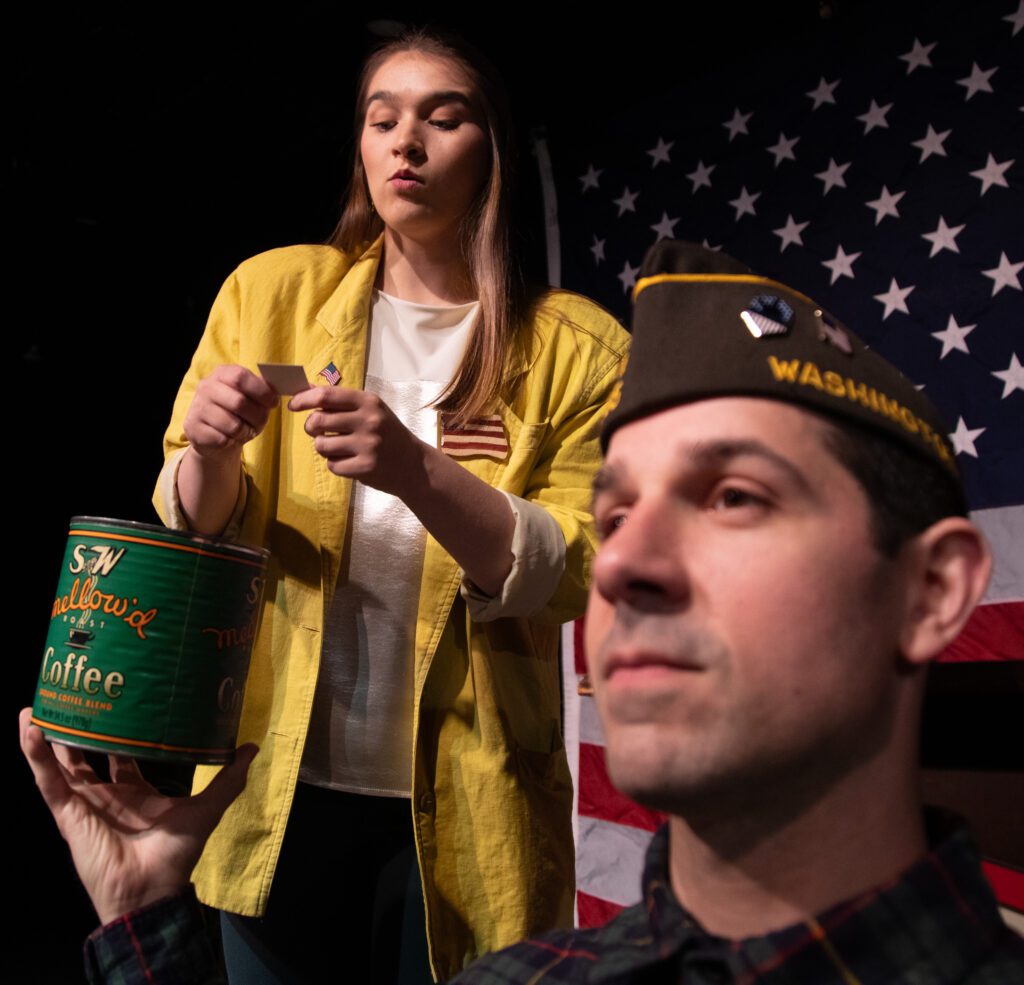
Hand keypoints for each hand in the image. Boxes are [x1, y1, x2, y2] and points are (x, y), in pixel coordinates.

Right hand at [20, 709, 255, 924]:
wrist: (152, 889)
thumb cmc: (176, 853)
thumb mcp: (207, 807)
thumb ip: (228, 778)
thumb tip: (251, 747)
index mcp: (134, 790)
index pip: (120, 754)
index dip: (117, 732)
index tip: (116, 702)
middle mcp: (106, 794)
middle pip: (85, 755)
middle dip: (77, 730)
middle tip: (71, 696)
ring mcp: (85, 803)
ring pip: (59, 765)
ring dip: (46, 738)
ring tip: (35, 706)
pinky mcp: (68, 814)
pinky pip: (48, 782)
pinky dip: (37, 757)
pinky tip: (31, 729)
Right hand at [183, 365, 278, 461]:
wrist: (216, 436)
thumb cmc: (240, 414)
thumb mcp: (252, 398)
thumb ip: (264, 390)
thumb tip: (276, 387)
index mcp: (222, 374)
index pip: (240, 377)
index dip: (261, 391)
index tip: (273, 403)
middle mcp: (206, 387)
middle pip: (239, 402)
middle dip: (257, 416)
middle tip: (260, 423)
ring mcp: (197, 407)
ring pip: (232, 425)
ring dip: (245, 432)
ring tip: (244, 431)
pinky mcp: (193, 428)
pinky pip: (222, 439)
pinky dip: (232, 442)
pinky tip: (229, 438)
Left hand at [288, 387, 425, 496]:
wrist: (415, 465)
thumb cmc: (388, 434)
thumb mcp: (371, 410)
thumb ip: (341, 401)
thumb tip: (307, 389)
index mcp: (368, 402)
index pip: (326, 396)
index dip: (304, 400)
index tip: (293, 405)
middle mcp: (368, 421)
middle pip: (318, 421)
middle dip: (311, 428)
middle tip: (319, 432)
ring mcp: (367, 445)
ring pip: (321, 445)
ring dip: (323, 448)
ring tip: (339, 448)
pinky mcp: (365, 468)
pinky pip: (332, 465)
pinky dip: (336, 465)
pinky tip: (350, 462)